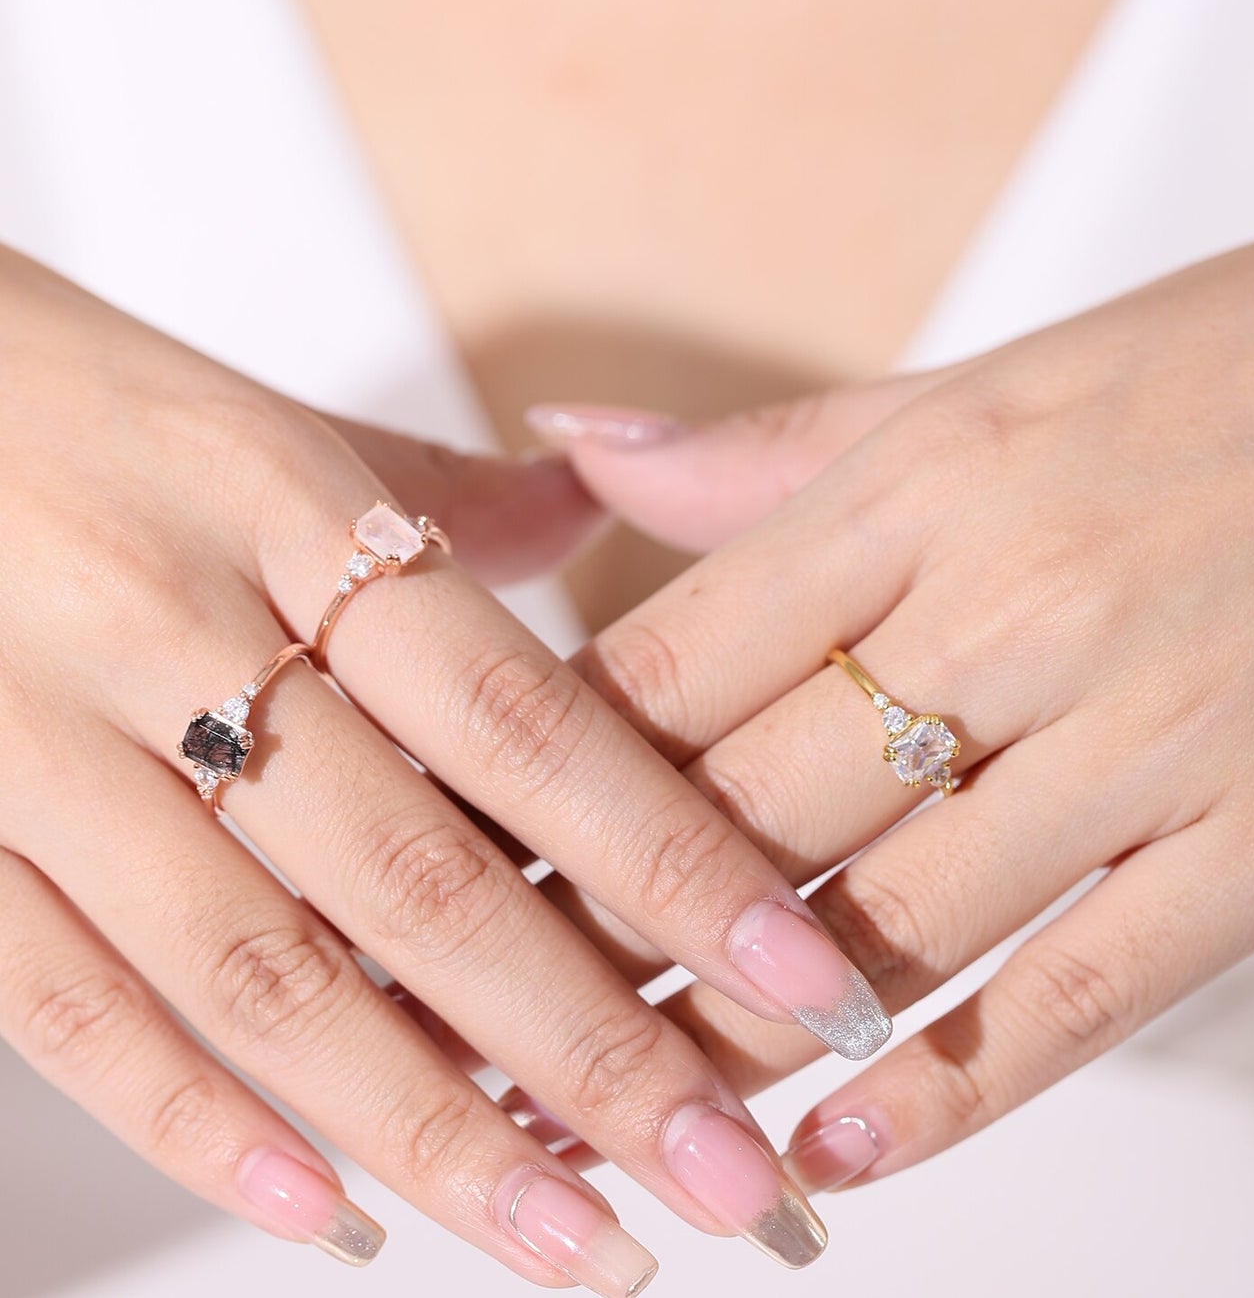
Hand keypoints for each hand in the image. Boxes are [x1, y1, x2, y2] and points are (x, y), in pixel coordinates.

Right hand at [0, 247, 889, 1286]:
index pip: (528, 723)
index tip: (806, 983)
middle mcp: (181, 631)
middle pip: (425, 879)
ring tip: (580, 1244)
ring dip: (436, 1130)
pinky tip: (334, 1215)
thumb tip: (598, 499)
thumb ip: (446, 488)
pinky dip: (201, 1121)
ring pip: (264, 974)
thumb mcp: (279, 427)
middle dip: (594, 1052)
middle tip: (737, 1183)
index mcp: (297, 514)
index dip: (677, 864)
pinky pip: (63, 1004)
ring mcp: (43, 742)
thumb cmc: (93, 410)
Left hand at [525, 205, 1253, 1191]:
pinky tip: (839, 1151)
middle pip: (749, 807)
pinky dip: (950, 1084)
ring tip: (621, 1109)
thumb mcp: (989, 386)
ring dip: (735, 1034)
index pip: (676, 661)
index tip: (461, 854)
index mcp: (929, 482)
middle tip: (487, 1021)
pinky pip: (1083, 988)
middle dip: (599, 929)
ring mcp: (1151, 728)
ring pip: (887, 919)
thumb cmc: (1241, 365)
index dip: (542, 777)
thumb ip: (773, 455)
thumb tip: (577, 455)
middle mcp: (1020, 603)